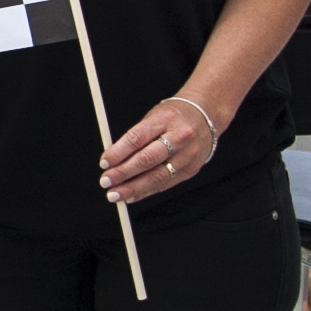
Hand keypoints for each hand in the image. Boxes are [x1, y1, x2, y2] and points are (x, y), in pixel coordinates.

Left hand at [100, 95, 220, 201]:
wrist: (206, 115)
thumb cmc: (175, 115)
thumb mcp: (153, 117)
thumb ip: (135, 137)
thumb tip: (113, 159)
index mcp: (165, 119)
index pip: (137, 138)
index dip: (118, 153)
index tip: (104, 163)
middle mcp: (179, 137)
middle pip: (147, 160)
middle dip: (123, 173)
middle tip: (106, 181)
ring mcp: (187, 155)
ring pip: (157, 177)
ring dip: (133, 188)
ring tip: (116, 194)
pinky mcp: (191, 170)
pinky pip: (166, 184)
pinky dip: (146, 191)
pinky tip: (133, 195)